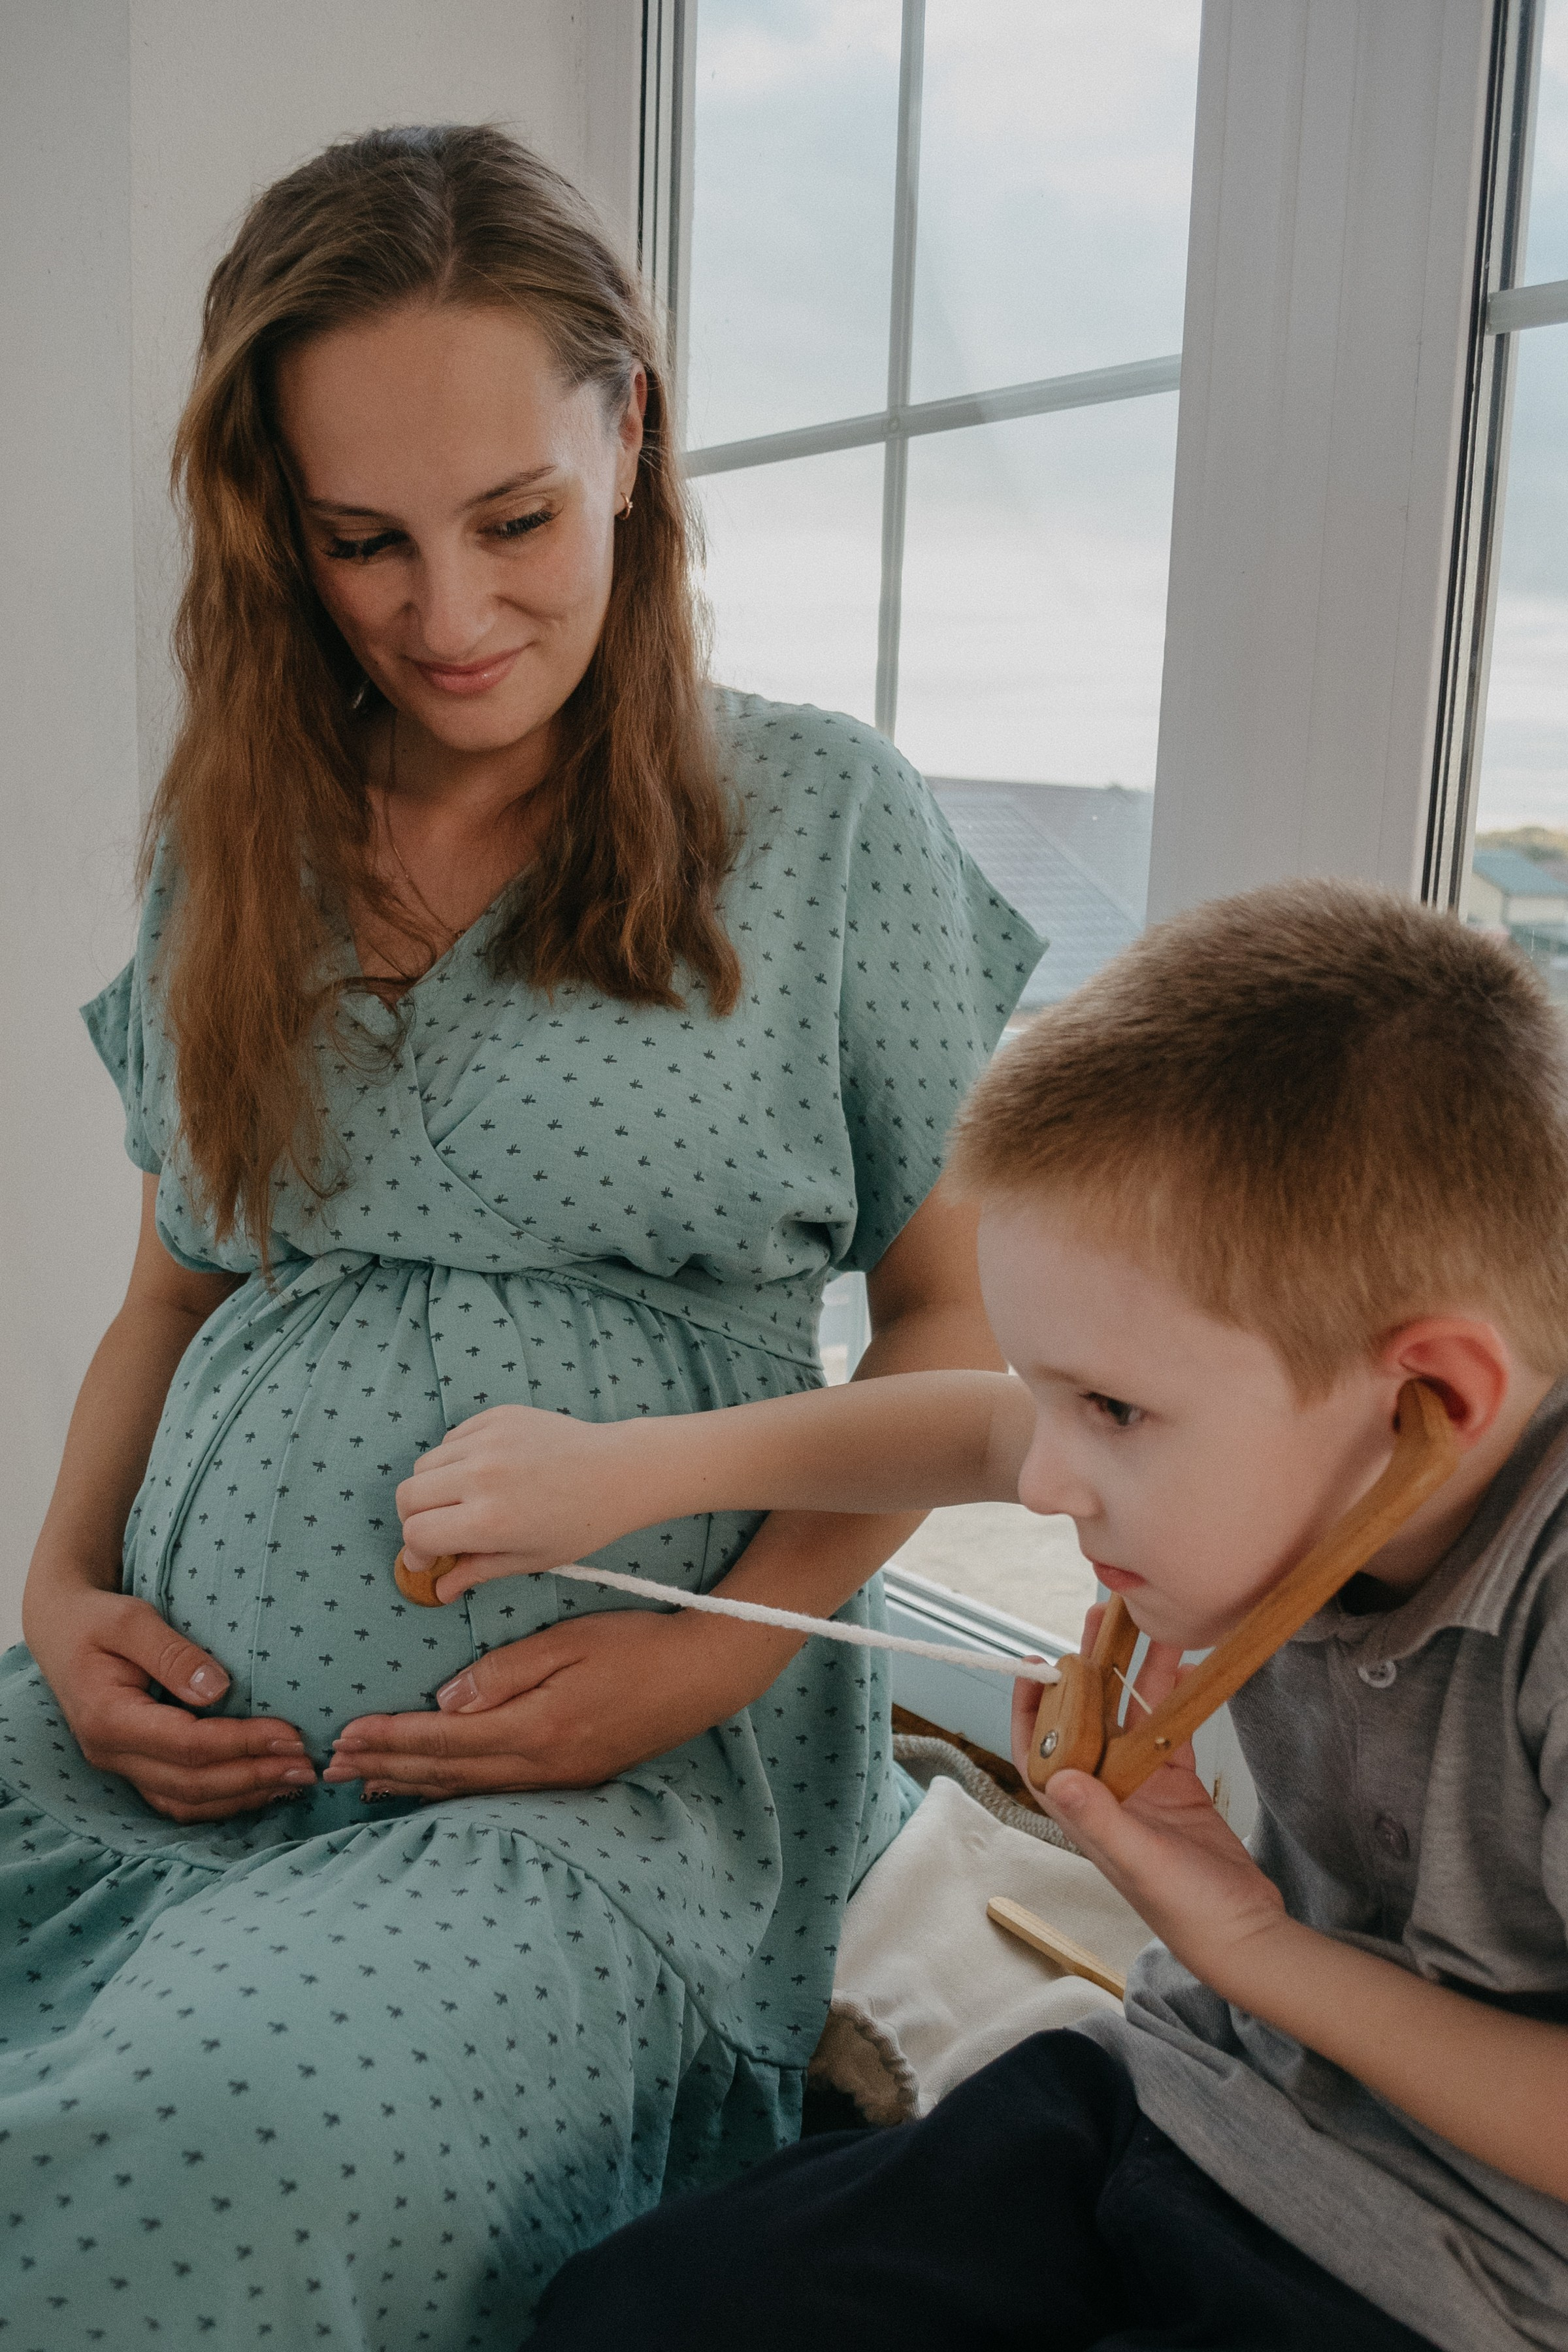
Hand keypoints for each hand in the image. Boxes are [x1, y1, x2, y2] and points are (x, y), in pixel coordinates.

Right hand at [25, 1582, 315, 1822]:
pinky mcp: (134, 1767)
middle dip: (253, 1777)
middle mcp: (111, 1753)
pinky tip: (261, 1786)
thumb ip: (172, 1653)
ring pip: (186, 1802)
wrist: (60, 1631)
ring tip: (294, 1781)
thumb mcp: (130, 1619)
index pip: (187, 1745)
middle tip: (306, 1766)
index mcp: (108, 1718)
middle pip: (191, 1783)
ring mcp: (121, 1766)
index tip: (291, 1735)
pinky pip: (179, 1798)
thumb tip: (218, 1689)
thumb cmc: (97, 1619)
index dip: (242, 1743)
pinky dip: (222, 1799)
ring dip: (243, 1797)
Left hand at [323, 1599, 801, 1798]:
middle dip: (385, 1768)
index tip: (345, 1736)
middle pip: (445, 1774)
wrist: (702, 1676)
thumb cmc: (634, 1645)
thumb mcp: (566, 1643)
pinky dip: (452, 1793)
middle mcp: (540, 1765)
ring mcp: (555, 1780)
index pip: (442, 1739)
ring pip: (466, 1791)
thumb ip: (502, 1673)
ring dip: (412, 1786)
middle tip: (332, 1768)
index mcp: (534, 1727)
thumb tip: (443, 1702)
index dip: (389, 1739)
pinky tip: (431, 1791)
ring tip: (365, 1785)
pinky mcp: (568, 1779)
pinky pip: (494, 1793)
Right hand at [396, 1404, 640, 1596]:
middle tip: (437, 1528)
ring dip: (432, 1487)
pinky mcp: (497, 1416)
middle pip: (408, 1495)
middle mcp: (481, 1476)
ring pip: (425, 1464)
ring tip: (462, 1499)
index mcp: (488, 1520)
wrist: (618, 1472)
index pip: (416, 1533)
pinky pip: (452, 1438)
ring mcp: (488, 1440)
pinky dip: (454, 1458)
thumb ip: (476, 1571)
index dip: (415, 1551)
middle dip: (413, 1518)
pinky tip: (483, 1471)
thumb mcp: (529, 1559)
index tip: (426, 1556)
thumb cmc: (579, 1524)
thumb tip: (438, 1589)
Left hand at [1009, 1609, 1283, 2000]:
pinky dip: (1173, 1695)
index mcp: (1084, 1812)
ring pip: (1129, 1716)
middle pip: (1085, 1719)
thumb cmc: (1186, 1908)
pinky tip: (1182, 1662)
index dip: (1029, 1709)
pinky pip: (1167, 1727)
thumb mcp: (1140, 1862)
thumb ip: (1100, 1821)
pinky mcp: (1177, 1785)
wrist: (1243, 1931)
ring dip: (1132, 1672)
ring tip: (1139, 1624)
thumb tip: (1058, 1777)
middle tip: (1097, 1619)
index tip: (1031, 1663)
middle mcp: (1106, 1794)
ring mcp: (1142, 1787)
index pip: (1039, 1753)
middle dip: (1087, 1669)